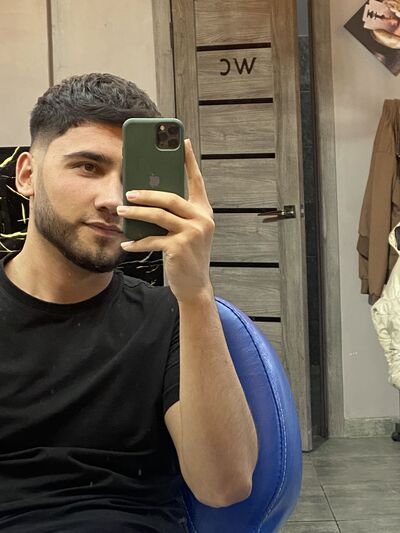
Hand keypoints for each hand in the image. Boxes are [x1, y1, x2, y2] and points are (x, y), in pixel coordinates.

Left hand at [116, 139, 214, 302]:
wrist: (195, 285)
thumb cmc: (187, 255)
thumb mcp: (187, 231)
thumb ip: (176, 214)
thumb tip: (148, 197)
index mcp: (204, 211)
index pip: (197, 180)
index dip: (190, 160)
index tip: (182, 141)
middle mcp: (202, 219)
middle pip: (170, 197)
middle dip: (147, 193)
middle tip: (128, 191)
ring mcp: (192, 233)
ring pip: (159, 215)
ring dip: (137, 212)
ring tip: (121, 210)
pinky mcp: (179, 247)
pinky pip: (152, 239)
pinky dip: (137, 242)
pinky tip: (126, 244)